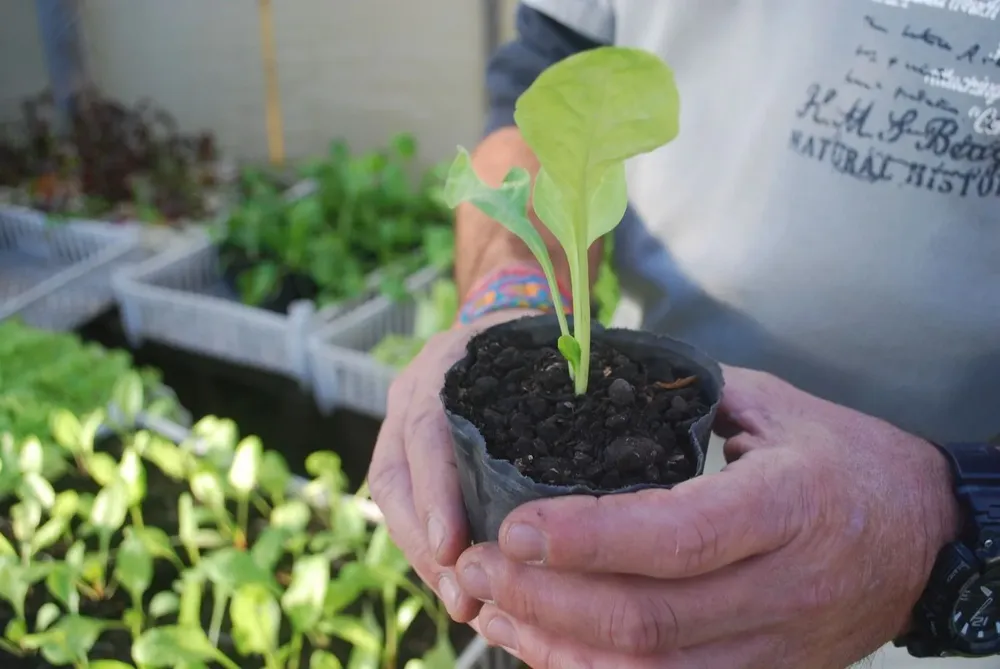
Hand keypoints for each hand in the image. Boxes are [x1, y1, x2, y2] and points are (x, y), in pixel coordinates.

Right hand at [369, 307, 538, 623]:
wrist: (498, 325)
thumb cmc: (536, 346)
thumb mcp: (548, 354)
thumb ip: (568, 393)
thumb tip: (613, 464)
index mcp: (449, 366)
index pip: (428, 431)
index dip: (437, 492)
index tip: (453, 548)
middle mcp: (413, 393)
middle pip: (396, 476)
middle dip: (423, 543)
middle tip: (462, 595)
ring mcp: (401, 421)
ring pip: (393, 498)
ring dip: (423, 556)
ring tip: (462, 604)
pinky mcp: (404, 451)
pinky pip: (404, 506)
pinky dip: (428, 549)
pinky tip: (459, 586)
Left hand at [454, 365, 961, 667]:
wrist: (928, 535)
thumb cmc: (844, 457)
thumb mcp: (776, 407)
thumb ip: (688, 399)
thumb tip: (592, 386)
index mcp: (786, 507)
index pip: (674, 537)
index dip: (584, 540)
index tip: (511, 528)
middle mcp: (782, 589)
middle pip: (648, 619)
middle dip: (545, 599)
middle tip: (476, 566)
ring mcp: (775, 646)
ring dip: (556, 647)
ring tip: (492, 609)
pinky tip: (545, 644)